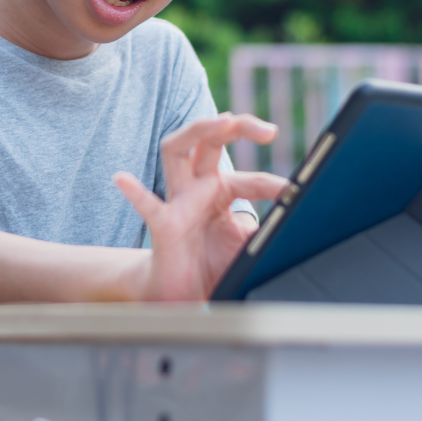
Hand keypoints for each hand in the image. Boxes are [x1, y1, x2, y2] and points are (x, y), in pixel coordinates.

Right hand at [114, 113, 286, 301]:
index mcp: (218, 191)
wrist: (180, 299)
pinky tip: (122, 179)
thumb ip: (267, 229)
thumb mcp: (248, 244)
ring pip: (176, 150)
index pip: (249, 177)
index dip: (275, 185)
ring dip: (198, 131)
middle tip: (266, 128)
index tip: (298, 194)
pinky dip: (135, 192)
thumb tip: (299, 221)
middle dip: (236, 125)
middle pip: (209, 140)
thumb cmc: (211, 266)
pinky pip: (147, 206)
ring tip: (222, 121)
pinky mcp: (163, 225)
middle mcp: (196, 187)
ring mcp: (178, 201)